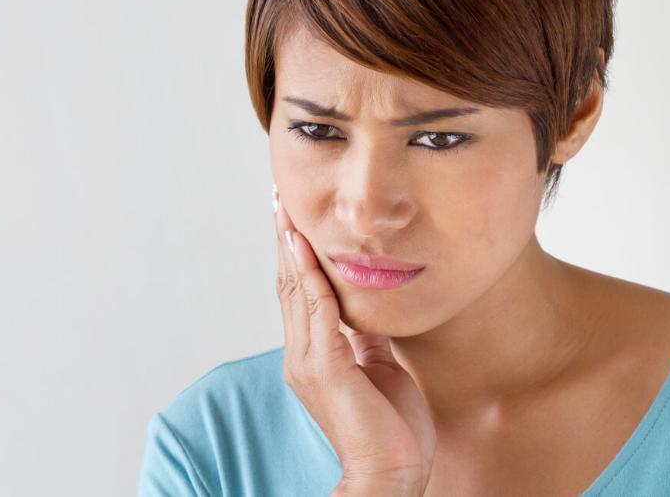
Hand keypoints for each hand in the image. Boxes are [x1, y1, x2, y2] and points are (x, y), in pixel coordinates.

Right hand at [272, 185, 436, 494]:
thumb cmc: (390, 427)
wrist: (391, 472)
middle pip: (287, 284)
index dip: (293, 254)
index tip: (290, 218)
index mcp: (312, 354)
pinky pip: (317, 311)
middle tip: (278, 199)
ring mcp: (309, 360)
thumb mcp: (378, 367)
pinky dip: (310, 275)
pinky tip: (305, 247)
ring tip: (285, 210)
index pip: (298, 292)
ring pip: (296, 290)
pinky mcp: (326, 367)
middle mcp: (301, 353)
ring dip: (291, 246)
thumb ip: (364, 336)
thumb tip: (364, 306)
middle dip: (284, 239)